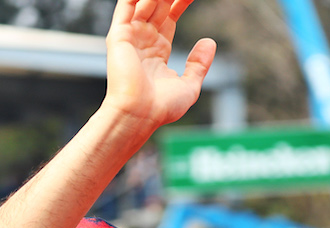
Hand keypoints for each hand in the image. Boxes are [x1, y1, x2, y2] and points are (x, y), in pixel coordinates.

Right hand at [103, 0, 215, 130]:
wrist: (140, 114)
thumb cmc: (161, 107)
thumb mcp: (189, 86)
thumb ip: (199, 64)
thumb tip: (210, 42)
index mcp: (157, 51)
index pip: (169, 17)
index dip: (180, 4)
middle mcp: (143, 40)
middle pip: (158, 6)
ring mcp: (131, 35)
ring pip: (144, 2)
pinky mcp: (119, 34)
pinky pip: (127, 4)